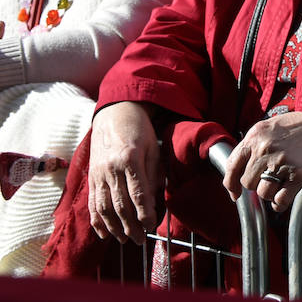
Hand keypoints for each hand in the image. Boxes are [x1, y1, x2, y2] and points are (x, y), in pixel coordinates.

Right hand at [88, 102, 161, 243]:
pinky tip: (104, 233)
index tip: (151, 227)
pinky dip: (97, 221)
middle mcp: (111, 168)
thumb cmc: (140, 132)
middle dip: (130, 226)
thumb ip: (154, 173)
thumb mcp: (153, 148)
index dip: (144, 213)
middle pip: (120, 204)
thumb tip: (156, 199)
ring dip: (114, 227)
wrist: (114, 115)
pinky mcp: (91, 177)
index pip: (138, 193)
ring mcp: (98, 173)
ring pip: (104, 207)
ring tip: (124, 240)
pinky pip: (92, 203)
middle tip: (140, 240)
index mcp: (130, 159)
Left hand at [223, 111, 301, 213]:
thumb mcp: (269, 127)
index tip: (235, 192)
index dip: (231, 183)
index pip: (232, 165)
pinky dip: (279, 203)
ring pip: (262, 193)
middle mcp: (265, 149)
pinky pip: (280, 200)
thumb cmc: (299, 127)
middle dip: (257, 184)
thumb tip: (237, 171)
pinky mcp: (299, 175)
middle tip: (270, 177)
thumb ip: (252, 146)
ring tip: (280, 183)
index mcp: (255, 137)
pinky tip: (283, 198)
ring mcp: (282, 163)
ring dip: (269, 192)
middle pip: (247, 182)